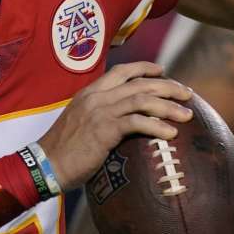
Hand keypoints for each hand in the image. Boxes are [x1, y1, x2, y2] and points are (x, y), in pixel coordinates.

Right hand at [37, 62, 194, 190]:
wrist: (45, 164)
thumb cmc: (64, 151)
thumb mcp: (80, 124)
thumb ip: (99, 116)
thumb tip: (121, 122)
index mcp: (89, 93)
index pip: (121, 71)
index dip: (144, 68)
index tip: (163, 71)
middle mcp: (96, 97)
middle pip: (139, 83)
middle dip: (167, 86)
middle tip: (187, 94)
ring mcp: (100, 112)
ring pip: (142, 100)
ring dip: (168, 106)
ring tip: (187, 115)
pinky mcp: (104, 130)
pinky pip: (137, 122)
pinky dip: (157, 126)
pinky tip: (171, 134)